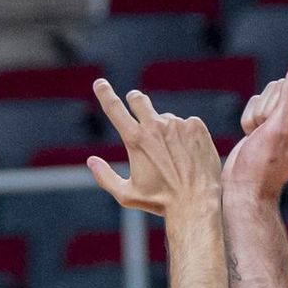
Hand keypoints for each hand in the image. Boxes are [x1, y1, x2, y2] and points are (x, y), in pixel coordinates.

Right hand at [87, 81, 221, 218]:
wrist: (196, 204)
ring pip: (166, 119)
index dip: (105, 93)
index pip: (114, 109)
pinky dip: (185, 136)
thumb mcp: (127, 195)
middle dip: (135, 101)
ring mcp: (177, 124)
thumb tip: (91, 161)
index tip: (100, 83)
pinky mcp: (196, 126)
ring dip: (165, 131)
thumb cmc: (161, 202)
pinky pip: (187, 124)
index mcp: (135, 140)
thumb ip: (106, 177)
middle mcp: (155, 126)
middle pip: (139, 99)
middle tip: (137, 106)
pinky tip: (188, 155)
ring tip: (173, 157)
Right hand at [225, 63, 287, 203]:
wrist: (244, 186)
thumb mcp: (278, 128)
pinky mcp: (272, 120)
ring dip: (259, 114)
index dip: (284, 100)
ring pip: (270, 92)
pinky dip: (251, 118)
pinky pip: (258, 101)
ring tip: (260, 137)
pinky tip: (254, 137)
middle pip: (286, 86)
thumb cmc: (263, 165)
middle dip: (270, 108)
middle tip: (267, 135)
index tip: (278, 125)